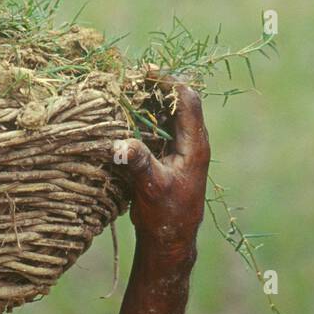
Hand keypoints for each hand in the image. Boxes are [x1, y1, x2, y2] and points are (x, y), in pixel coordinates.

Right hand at [120, 81, 209, 260]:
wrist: (170, 240)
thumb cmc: (166, 216)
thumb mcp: (151, 188)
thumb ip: (139, 163)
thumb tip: (119, 144)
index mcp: (194, 144)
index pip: (187, 99)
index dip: (167, 83)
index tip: (143, 73)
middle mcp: (190, 141)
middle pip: (177, 101)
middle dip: (154, 88)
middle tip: (128, 79)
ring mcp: (180, 147)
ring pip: (166, 113)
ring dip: (147, 101)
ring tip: (122, 92)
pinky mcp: (168, 155)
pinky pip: (157, 127)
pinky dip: (142, 117)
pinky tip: (123, 115)